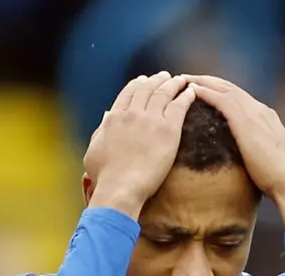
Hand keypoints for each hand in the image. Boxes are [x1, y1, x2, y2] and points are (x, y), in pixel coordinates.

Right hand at [85, 72, 195, 218]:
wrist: (121, 188)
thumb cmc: (105, 178)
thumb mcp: (93, 152)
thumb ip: (99, 132)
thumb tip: (106, 117)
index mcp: (114, 118)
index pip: (127, 94)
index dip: (137, 85)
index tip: (143, 80)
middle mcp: (132, 114)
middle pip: (147, 90)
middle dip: (156, 80)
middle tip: (164, 76)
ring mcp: (150, 120)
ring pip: (164, 93)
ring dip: (172, 84)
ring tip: (180, 80)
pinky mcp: (168, 130)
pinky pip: (179, 106)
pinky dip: (186, 96)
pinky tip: (191, 92)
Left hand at [185, 75, 284, 227]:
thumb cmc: (280, 180)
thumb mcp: (269, 160)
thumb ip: (260, 152)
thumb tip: (253, 160)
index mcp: (267, 118)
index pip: (241, 99)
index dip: (222, 93)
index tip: (207, 91)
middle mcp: (260, 110)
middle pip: (230, 88)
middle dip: (210, 81)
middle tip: (190, 79)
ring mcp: (253, 113)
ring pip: (224, 89)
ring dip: (203, 82)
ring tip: (185, 79)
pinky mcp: (245, 121)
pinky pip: (221, 99)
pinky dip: (205, 92)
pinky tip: (191, 90)